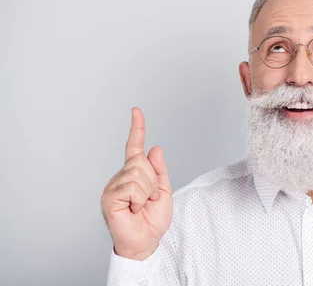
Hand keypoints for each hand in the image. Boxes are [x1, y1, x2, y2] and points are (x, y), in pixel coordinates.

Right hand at [101, 107, 173, 259]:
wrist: (146, 241)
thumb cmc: (152, 219)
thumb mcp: (163, 191)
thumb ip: (159, 170)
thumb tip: (154, 148)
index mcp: (134, 173)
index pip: (135, 147)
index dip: (137, 128)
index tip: (136, 111)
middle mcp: (120, 176)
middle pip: (141, 162)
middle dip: (153, 181)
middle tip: (148, 199)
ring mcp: (112, 186)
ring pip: (138, 174)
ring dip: (147, 192)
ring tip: (140, 205)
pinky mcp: (109, 197)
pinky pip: (131, 186)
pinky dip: (139, 199)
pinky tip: (132, 209)